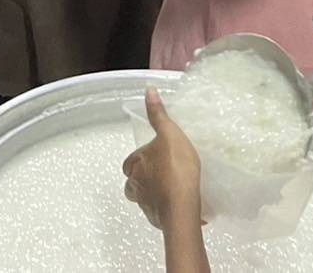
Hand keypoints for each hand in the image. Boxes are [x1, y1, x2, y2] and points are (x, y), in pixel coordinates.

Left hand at [123, 89, 202, 231]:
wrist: (183, 206)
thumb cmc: (176, 167)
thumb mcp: (169, 133)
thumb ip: (158, 115)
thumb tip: (148, 91)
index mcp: (135, 164)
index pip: (130, 162)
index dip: (139, 159)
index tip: (153, 157)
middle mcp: (135, 185)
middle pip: (133, 183)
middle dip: (144, 180)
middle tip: (161, 175)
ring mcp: (145, 205)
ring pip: (144, 199)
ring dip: (154, 195)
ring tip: (171, 191)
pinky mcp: (157, 220)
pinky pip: (158, 214)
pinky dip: (165, 209)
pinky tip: (178, 206)